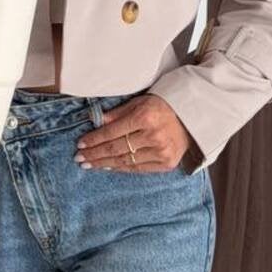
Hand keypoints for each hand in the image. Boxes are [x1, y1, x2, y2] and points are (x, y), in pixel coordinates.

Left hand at [74, 93, 197, 173]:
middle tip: (79, 158)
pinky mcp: (166, 163)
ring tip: (89, 164)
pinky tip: (108, 167)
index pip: (112, 132)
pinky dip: (121, 168)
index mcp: (145, 117)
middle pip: (115, 148)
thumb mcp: (139, 102)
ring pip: (125, 161)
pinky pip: (138, 169)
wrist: (191, 117)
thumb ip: (118, 114)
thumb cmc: (162, 106)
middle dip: (94, 154)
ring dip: (104, 164)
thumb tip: (96, 122)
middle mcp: (153, 136)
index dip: (94, 139)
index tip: (80, 144)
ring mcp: (161, 152)